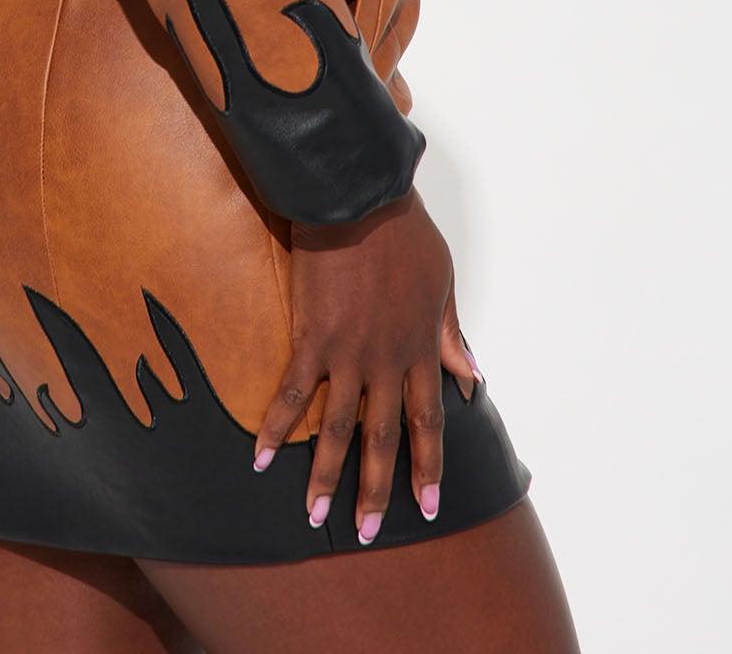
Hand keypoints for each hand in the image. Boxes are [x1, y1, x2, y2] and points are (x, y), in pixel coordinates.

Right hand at [251, 188, 484, 543]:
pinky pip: (293, 393)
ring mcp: (348, 352)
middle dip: (377, 489)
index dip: (429, 464)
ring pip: (338, 429)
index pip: (428, 419)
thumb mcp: (441, 282)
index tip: (430, 505)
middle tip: (368, 532)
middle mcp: (387, 360)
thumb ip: (450, 334)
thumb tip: (472, 375)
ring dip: (325, 476)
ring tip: (314, 516)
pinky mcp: (312, 337)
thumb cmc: (404, 231)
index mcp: (421, 347)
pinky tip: (259, 457)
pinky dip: (276, 427)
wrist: (359, 198)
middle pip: (383, 437)